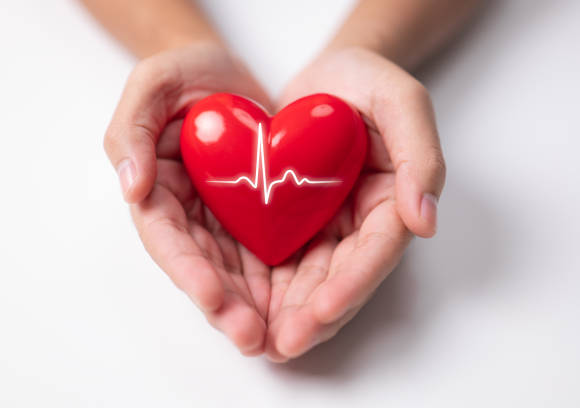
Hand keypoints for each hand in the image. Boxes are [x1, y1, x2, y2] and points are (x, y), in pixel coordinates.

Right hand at [104, 43, 273, 355]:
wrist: (229, 75)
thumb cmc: (185, 75)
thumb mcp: (152, 86)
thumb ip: (132, 131)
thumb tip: (132, 186)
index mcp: (158, 193)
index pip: (168, 241)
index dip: (188, 272)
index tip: (210, 298)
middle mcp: (191, 217)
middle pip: (205, 270)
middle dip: (226, 306)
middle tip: (253, 337)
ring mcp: (226, 221)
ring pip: (239, 274)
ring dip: (256, 308)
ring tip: (279, 337)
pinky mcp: (260, 218)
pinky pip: (271, 254)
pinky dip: (283, 283)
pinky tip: (301, 306)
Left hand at [265, 47, 445, 361]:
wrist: (326, 79)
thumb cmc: (366, 81)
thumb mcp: (401, 101)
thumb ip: (420, 155)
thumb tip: (426, 221)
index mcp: (391, 203)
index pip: (376, 253)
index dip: (352, 284)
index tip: (324, 310)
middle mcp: (361, 224)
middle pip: (342, 278)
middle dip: (315, 315)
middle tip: (284, 343)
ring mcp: (327, 227)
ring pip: (310, 280)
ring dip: (289, 313)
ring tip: (262, 340)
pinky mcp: (295, 223)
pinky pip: (282, 260)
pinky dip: (267, 287)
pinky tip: (246, 307)